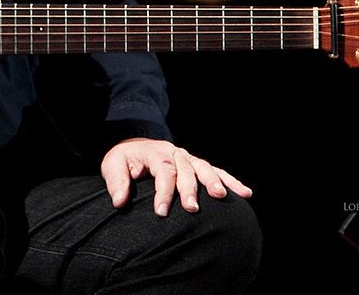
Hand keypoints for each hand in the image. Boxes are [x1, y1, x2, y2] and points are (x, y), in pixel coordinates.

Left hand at [101, 138, 251, 215]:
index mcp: (155, 152)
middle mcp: (174, 153)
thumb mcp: (113, 165)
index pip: (162, 170)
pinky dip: (231, 181)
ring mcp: (188, 158)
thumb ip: (116, 182)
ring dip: (214, 182)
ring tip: (222, 197)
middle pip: (185, 169)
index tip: (161, 212)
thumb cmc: (125, 160)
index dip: (163, 191)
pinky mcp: (198, 165)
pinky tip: (245, 193)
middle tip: (192, 209)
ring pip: (204, 168)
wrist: (136, 146)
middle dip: (189, 189)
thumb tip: (119, 202)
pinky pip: (217, 170)